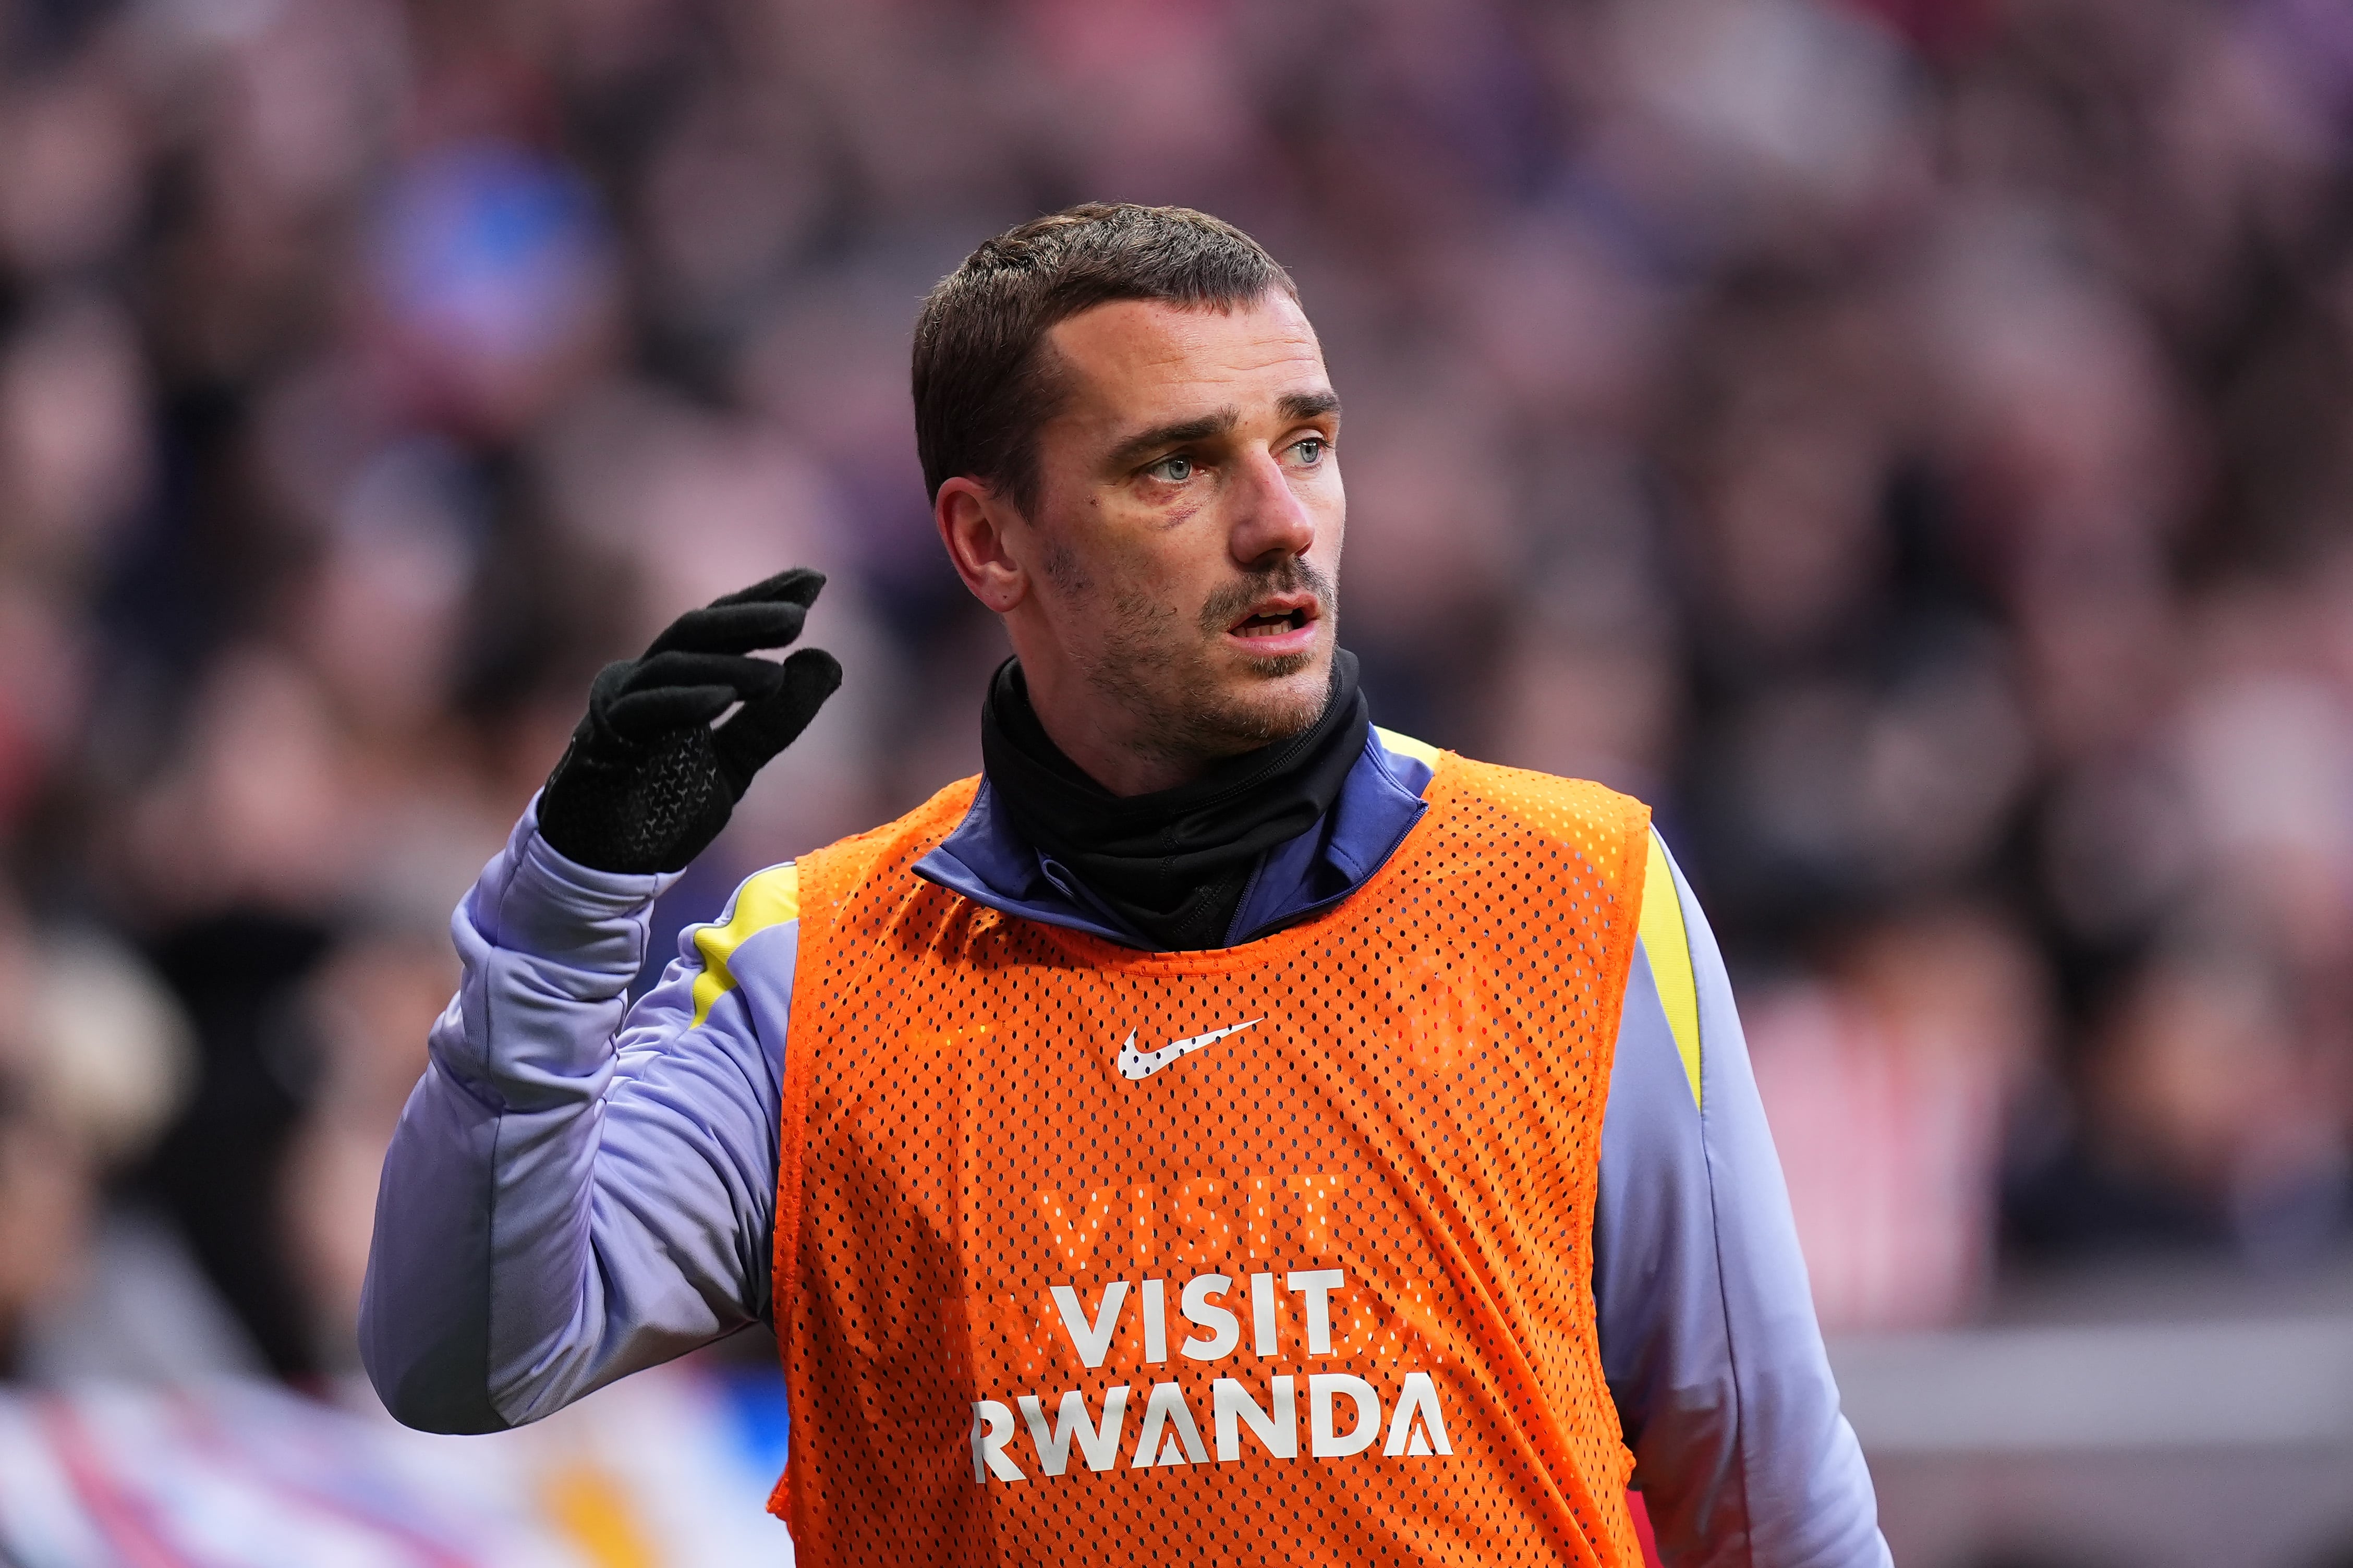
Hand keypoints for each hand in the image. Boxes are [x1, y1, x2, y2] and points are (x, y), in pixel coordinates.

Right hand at [536, 569, 842, 873]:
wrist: (605, 868)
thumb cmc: (663, 808)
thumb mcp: (736, 763)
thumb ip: (777, 719)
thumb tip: (828, 659)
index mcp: (676, 680)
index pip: (722, 628)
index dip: (763, 601)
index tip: (814, 582)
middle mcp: (644, 681)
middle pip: (695, 631)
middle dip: (747, 618)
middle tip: (797, 615)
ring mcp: (619, 706)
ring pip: (672, 667)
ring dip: (724, 667)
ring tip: (773, 675)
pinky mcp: (601, 741)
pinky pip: (641, 712)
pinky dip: (681, 702)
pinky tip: (720, 699)